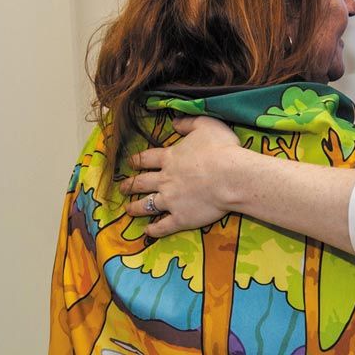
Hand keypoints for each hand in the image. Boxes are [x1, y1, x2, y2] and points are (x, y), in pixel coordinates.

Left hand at [123, 116, 247, 236]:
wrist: (231, 177)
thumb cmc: (221, 150)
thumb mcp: (206, 125)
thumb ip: (188, 122)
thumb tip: (174, 122)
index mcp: (170, 158)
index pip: (146, 159)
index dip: (136, 160)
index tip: (130, 163)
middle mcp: (165, 180)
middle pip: (141, 183)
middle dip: (129, 185)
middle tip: (122, 188)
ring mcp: (171, 200)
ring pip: (147, 205)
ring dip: (135, 208)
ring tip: (128, 210)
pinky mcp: (180, 217)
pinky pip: (163, 226)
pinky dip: (154, 230)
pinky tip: (147, 232)